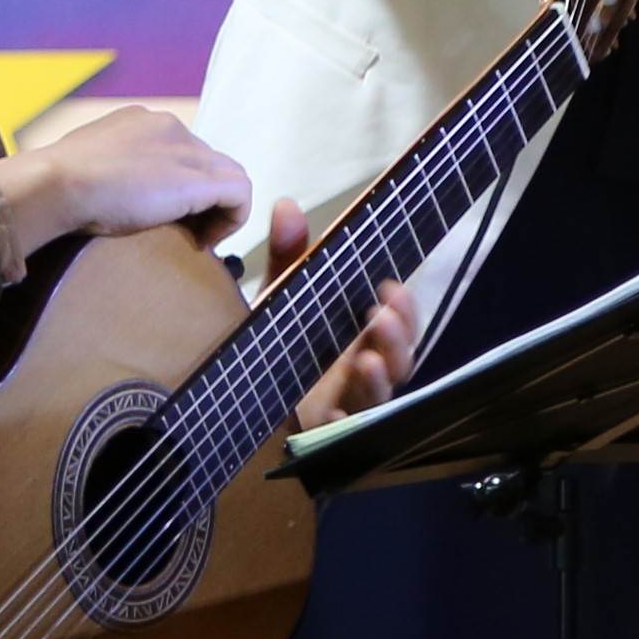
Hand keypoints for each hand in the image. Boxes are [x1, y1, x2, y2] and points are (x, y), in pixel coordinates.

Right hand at [0, 104, 247, 249]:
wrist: (55, 184)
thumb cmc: (58, 184)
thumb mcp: (88, 167)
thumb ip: (111, 171)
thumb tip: (112, 191)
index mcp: (143, 122)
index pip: (184, 151)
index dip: (184, 185)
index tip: (171, 214)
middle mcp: (170, 127)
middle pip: (211, 163)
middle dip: (207, 198)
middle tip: (191, 231)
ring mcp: (186, 148)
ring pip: (231, 176)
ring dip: (222, 210)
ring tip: (199, 238)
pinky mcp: (198, 178)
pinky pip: (240, 194)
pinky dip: (232, 219)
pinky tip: (205, 241)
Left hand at [267, 197, 420, 425]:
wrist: (235, 392)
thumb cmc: (272, 344)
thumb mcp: (282, 298)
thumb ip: (288, 257)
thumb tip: (286, 206)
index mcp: (358, 336)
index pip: (397, 323)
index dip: (404, 308)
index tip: (391, 287)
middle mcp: (361, 370)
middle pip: (400, 359)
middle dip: (399, 337)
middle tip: (383, 316)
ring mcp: (346, 403)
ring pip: (379, 394)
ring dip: (380, 376)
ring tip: (369, 360)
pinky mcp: (322, 431)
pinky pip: (342, 432)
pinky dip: (344, 424)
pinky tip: (338, 414)